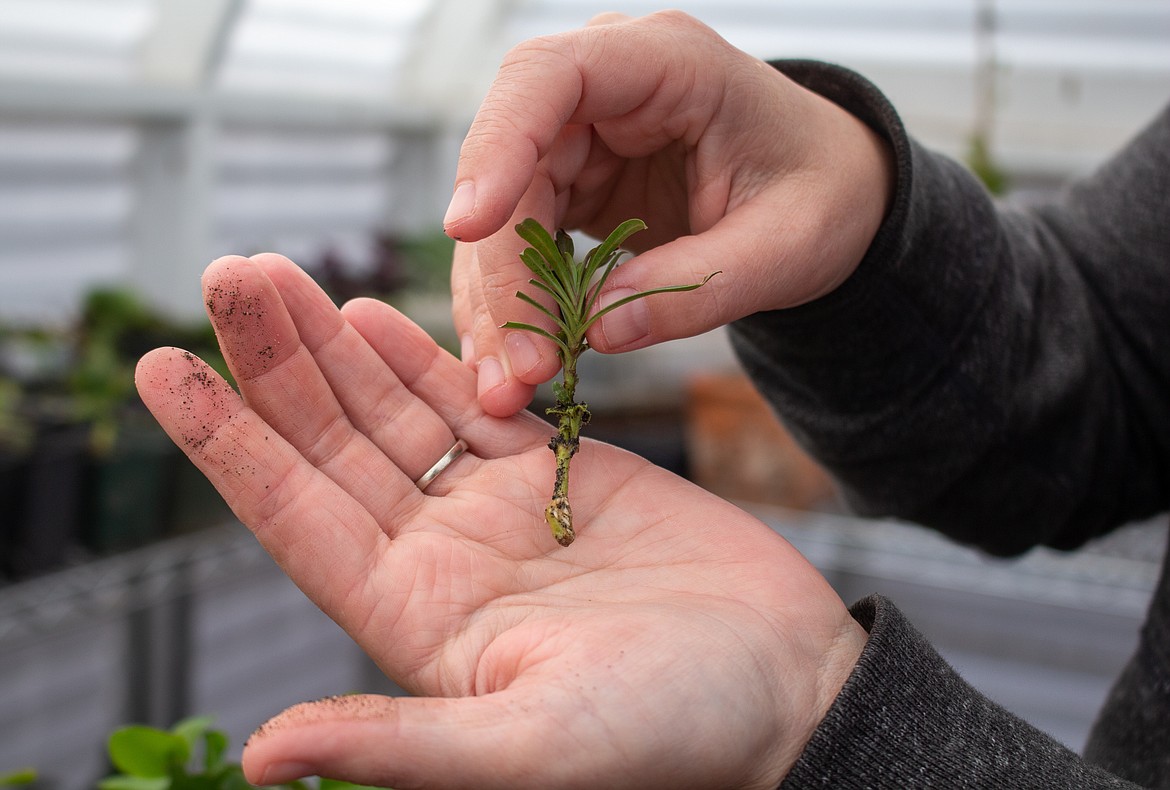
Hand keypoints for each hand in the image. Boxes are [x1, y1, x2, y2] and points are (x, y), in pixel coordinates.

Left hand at [136, 253, 866, 788]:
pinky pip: (474, 403)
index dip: (226, 443)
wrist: (789, 685)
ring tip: (276, 278)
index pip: (294, 515)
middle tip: (224, 276)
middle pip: (332, 444)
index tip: (164, 370)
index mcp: (416, 617)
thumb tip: (264, 759)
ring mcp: (498, 509)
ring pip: (394, 413)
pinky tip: (377, 313)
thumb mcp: (533, 744)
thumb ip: (403, 745)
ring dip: (333, 346)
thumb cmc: (678, 731)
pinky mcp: (561, 470)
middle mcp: (441, 557)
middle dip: (273, 363)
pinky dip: (423, 357)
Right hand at [446, 10, 893, 415]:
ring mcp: (581, 136)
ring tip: (511, 383)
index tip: (469, 226)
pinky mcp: (570, 184)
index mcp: (665, 62)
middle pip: (510, 163)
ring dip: (499, 301)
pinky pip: (518, 242)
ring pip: (501, 212)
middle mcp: (606, 88)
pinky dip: (515, 304)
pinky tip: (517, 360)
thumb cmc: (822, 194)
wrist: (831, 195)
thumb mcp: (785, 247)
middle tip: (517, 365)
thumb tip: (599, 333)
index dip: (497, 145)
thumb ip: (699, 286)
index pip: (548, 78)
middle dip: (502, 270)